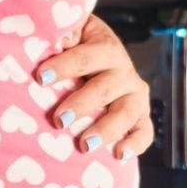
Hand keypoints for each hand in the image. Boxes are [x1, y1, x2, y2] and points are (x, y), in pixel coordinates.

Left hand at [38, 14, 154, 159]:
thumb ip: (65, 31)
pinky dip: (136, 144)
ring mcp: (134, 95)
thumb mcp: (72, 33)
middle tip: (59, 120)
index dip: (64, 66)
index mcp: (106, 47)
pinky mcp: (141, 115)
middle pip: (105, 88)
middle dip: (82, 105)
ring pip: (126, 112)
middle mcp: (124, 71)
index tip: (41, 78)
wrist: (100, 58)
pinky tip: (119, 155)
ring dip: (107, 128)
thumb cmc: (75, 48)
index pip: (86, 56)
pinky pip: (145, 131)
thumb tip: (60, 38)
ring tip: (85, 145)